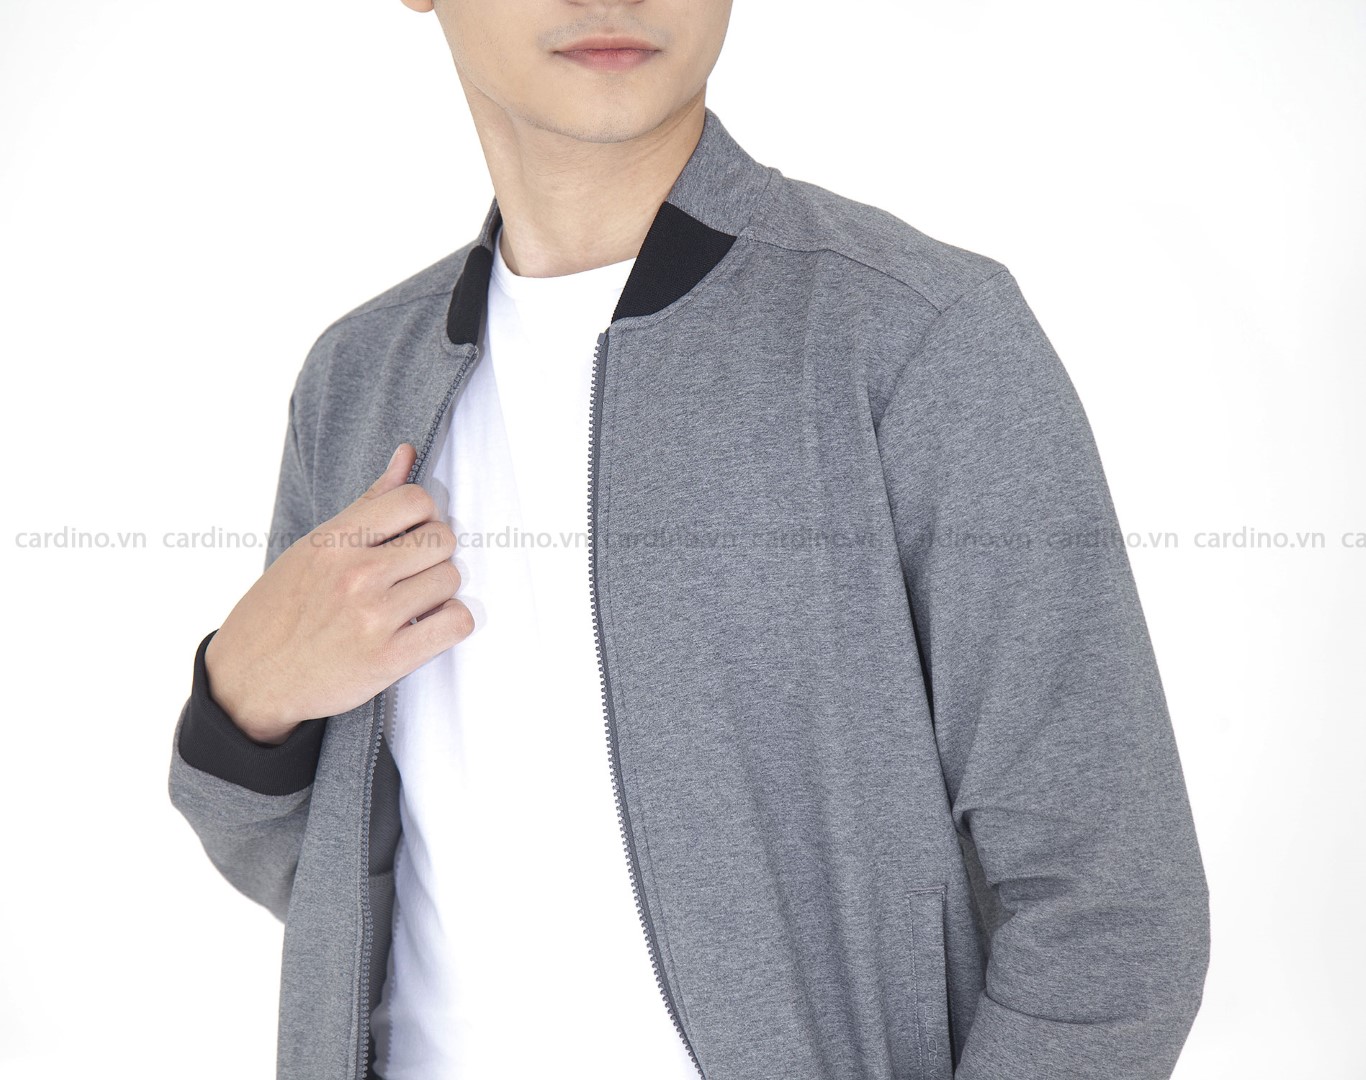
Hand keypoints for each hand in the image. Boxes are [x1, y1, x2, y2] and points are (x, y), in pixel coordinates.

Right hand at [203, 443, 473, 744]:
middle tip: (411, 574)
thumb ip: (369, 503)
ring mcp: (373, 617)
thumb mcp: (314, 548)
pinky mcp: (388, 659)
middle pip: (443, 539)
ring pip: (451, 580)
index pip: (416, 499)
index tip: (409, 538)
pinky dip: (449, 624)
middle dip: (434, 555)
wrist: (250, 679)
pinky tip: (425, 627)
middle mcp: (355, 574)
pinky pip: (456, 623)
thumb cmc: (284, 608)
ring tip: (411, 604)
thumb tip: (407, 454)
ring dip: (439, 593)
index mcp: (334, 540)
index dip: (423, 516)